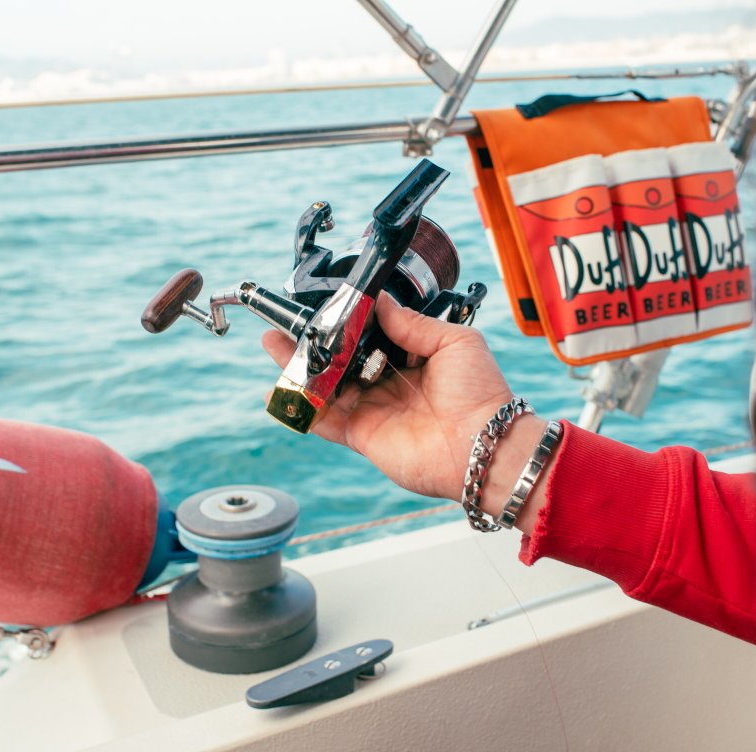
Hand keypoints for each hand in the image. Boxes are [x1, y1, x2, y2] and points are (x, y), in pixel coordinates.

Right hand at [261, 293, 513, 500]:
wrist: (483, 445)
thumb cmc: (480, 393)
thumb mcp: (455, 341)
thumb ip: (412, 323)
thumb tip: (378, 301)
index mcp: (413, 359)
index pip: (372, 335)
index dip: (349, 320)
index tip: (327, 302)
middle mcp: (389, 383)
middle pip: (342, 359)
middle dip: (315, 341)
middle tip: (288, 320)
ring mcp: (373, 410)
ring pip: (327, 385)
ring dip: (299, 366)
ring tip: (273, 341)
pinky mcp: (362, 435)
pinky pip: (325, 419)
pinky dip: (301, 405)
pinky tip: (278, 386)